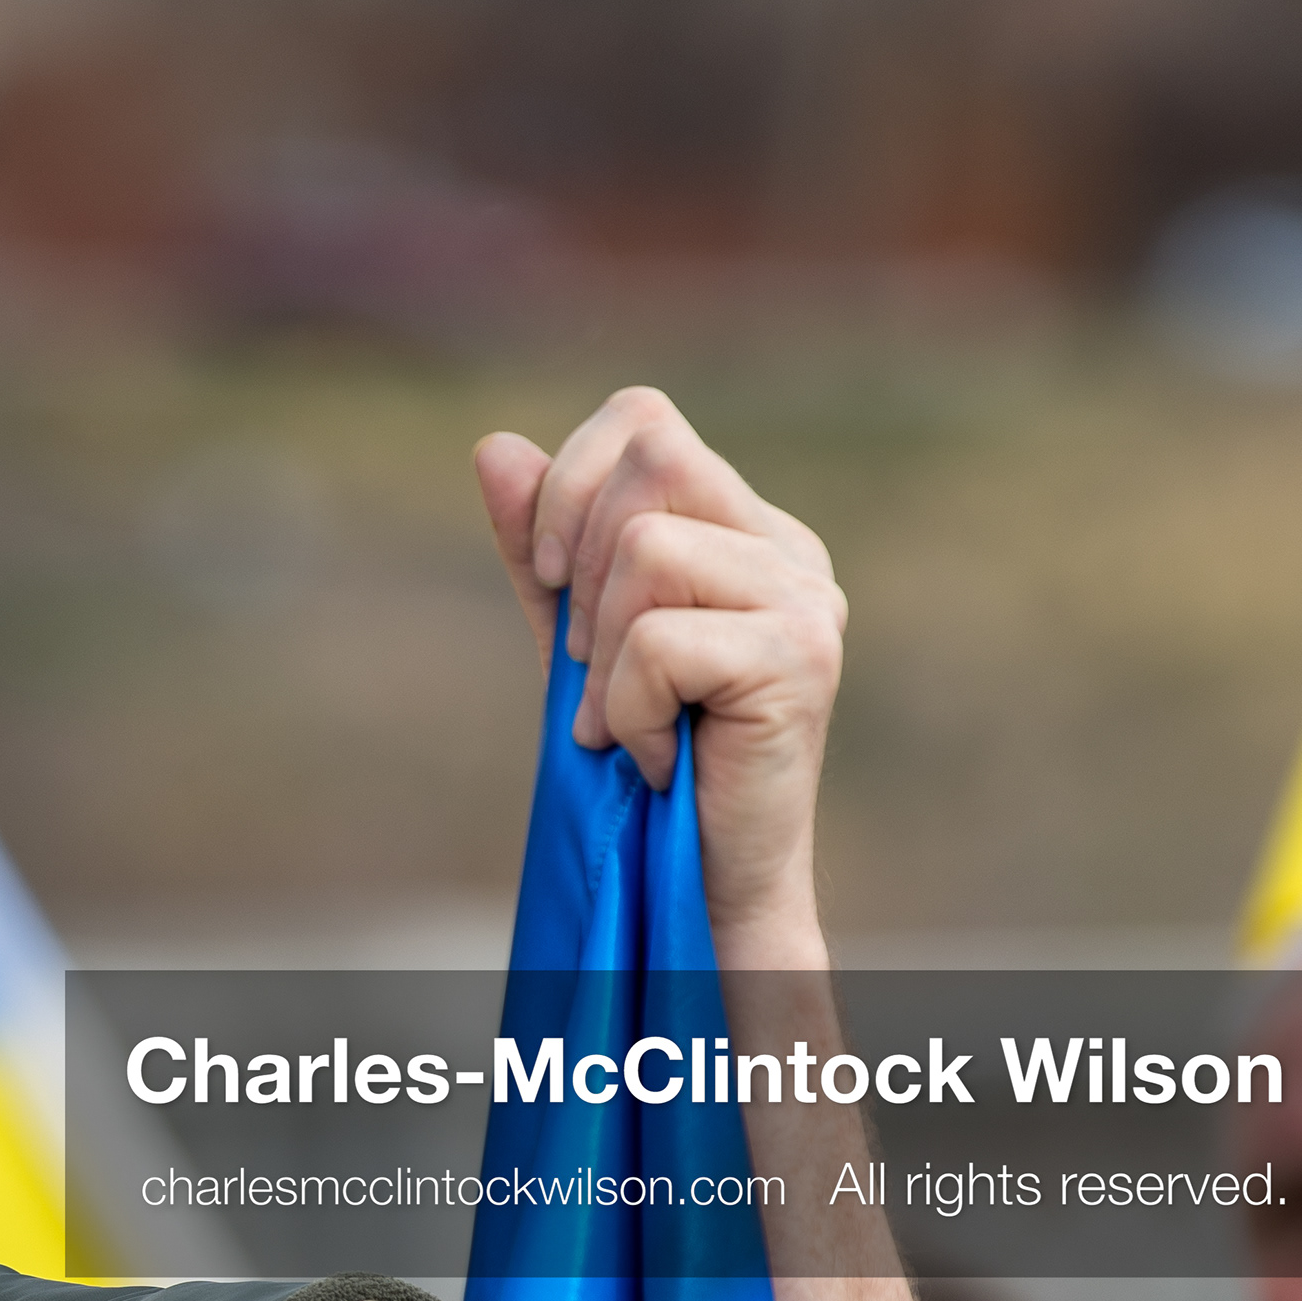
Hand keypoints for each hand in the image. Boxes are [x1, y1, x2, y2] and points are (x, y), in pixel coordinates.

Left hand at [474, 388, 847, 965]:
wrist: (700, 878)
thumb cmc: (639, 759)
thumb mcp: (572, 641)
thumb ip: (540, 550)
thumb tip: (494, 446)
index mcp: (741, 528)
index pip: (644, 422)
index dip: (568, 486)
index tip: (550, 584)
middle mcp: (787, 548)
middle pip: (647, 464)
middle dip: (579, 573)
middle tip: (592, 672)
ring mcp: (806, 597)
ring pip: (644, 553)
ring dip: (602, 659)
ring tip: (628, 724)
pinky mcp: (800, 655)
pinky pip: (657, 642)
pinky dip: (625, 711)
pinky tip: (657, 755)